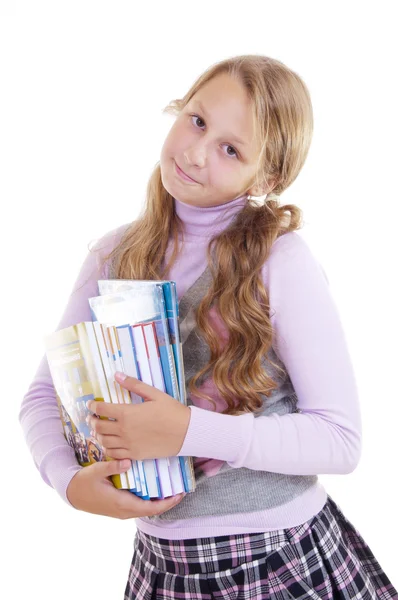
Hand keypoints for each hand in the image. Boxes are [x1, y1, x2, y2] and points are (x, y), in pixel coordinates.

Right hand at [66, 459, 185, 518]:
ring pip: (146, 509)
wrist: (72, 494)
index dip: (167, 503)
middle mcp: (124, 511)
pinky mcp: (120, 507)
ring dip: (160, 502)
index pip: (150, 508)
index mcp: (121, 504)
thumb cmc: (84, 483)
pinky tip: (155, 489)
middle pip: (152, 510)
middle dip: (168, 502)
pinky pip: (139, 506)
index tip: (180, 494)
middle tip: (181, 489)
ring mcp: (122, 511)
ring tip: (172, 488)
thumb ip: (112, 467)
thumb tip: (127, 461)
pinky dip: (150, 500)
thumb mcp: (96, 472)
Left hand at [86, 373, 190, 460]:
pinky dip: (108, 448)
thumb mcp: (154, 394)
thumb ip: (133, 384)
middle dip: (92, 421)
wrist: (186, 432)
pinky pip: (114, 454)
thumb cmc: (171, 411)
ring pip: (104, 442)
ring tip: (99, 431)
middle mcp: (124, 430)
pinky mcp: (135, 455)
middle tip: (92, 418)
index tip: (90, 404)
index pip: (101, 410)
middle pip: (98, 427)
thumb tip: (116, 375)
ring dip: (98, 435)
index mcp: (127, 413)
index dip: (92, 406)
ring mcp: (129, 444)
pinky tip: (110, 443)